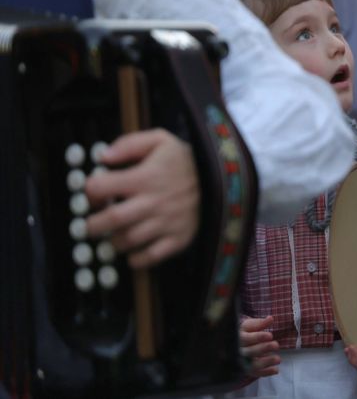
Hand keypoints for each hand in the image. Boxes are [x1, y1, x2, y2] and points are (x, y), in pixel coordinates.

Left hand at [84, 129, 199, 267]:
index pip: (100, 187)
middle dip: (91, 225)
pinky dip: (135, 259)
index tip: (94, 193)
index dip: (90, 190)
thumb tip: (103, 157)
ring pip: (126, 241)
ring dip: (112, 241)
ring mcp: (166, 223)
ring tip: (114, 234)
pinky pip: (149, 257)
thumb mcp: (161, 140)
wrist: (223, 178)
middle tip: (91, 224)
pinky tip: (133, 250)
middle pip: (109, 220)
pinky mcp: (178, 239)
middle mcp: (153, 202)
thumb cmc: (186, 160)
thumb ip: (130, 144)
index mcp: (145, 177)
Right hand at [240, 316, 281, 378]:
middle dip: (263, 349)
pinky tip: (276, 370)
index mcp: (237, 338)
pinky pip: (255, 373)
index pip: (246, 338)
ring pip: (251, 365)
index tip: (270, 335)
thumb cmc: (244, 333)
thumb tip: (270, 318)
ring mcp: (240, 363)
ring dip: (265, 363)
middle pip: (249, 352)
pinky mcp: (245, 370)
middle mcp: (237, 352)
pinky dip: (265, 372)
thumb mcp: (249, 326)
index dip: (258, 337)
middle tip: (276, 345)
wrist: (232, 345)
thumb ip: (260, 323)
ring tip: (278, 359)